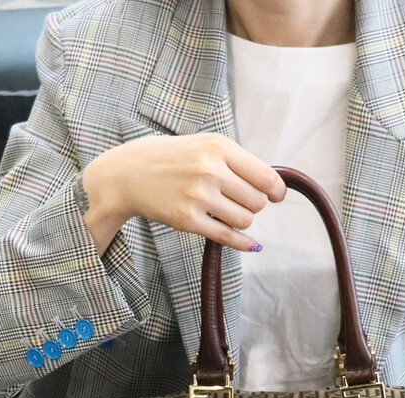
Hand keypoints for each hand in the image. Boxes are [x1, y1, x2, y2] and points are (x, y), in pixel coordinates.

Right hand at [82, 132, 286, 250]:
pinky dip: (243, 243)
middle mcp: (209, 169)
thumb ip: (237, 162)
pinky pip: (227, 237)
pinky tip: (250, 245)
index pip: (265, 176)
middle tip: (237, 201)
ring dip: (241, 220)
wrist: (128, 174)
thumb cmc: (172, 159)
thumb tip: (273, 185)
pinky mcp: (188, 220)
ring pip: (244, 220)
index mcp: (218, 147)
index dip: (276, 191)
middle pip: (257, 202)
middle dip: (252, 205)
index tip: (275, 196)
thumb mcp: (204, 146)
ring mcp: (198, 196)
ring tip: (225, 211)